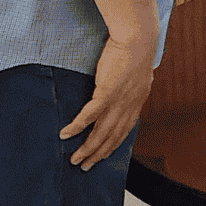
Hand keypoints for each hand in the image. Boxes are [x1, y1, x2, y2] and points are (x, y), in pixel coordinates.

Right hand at [59, 32, 156, 168]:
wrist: (138, 38)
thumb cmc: (137, 49)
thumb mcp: (137, 72)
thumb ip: (132, 84)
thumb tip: (127, 86)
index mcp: (137, 101)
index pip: (125, 130)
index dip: (114, 144)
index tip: (104, 155)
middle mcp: (129, 106)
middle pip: (112, 137)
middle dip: (99, 154)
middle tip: (86, 166)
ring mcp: (118, 101)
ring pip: (101, 132)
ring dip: (87, 148)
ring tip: (76, 159)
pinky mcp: (106, 93)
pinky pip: (89, 116)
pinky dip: (77, 127)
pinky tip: (66, 135)